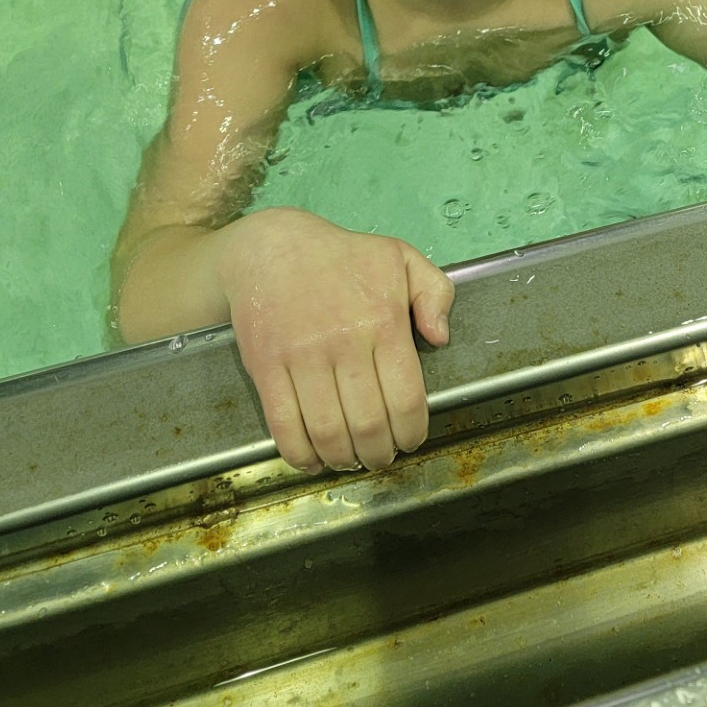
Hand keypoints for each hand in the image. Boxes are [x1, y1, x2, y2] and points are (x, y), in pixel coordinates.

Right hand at [214, 206, 454, 472]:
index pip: (406, 399)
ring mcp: (301, 356)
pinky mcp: (265, 366)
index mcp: (383, 321)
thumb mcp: (400, 257)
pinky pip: (283, 426)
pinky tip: (313, 458)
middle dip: (379, 453)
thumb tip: (441, 338)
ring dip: (343, 459)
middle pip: (368, 425)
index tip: (410, 441)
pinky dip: (300, 455)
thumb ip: (435, 292)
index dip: (412, 433)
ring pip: (327, 432)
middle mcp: (344, 342)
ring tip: (351, 459)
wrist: (270, 247)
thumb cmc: (342, 257)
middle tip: (380, 456)